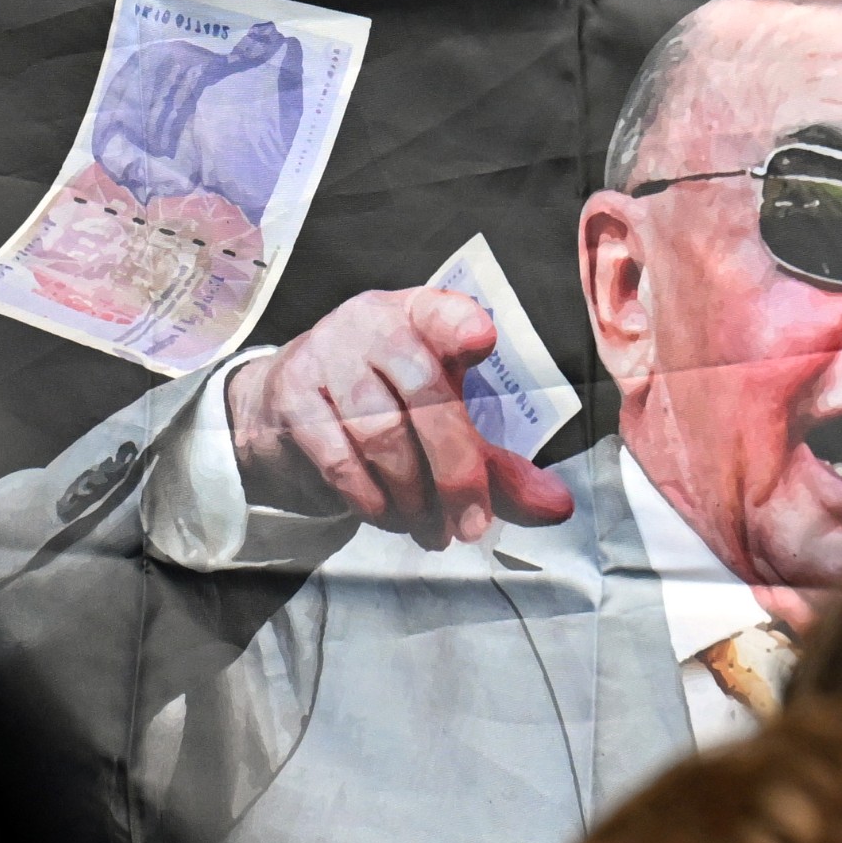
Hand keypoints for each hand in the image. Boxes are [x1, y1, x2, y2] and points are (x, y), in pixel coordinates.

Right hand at [222, 287, 574, 544]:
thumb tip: (558, 507)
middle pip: (425, 393)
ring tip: (434, 531)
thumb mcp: (445, 419)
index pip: (443, 311)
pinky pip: (338, 458)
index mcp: (422, 316)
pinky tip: (389, 518)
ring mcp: (327, 357)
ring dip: (414, 495)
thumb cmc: (386, 405)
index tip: (483, 341)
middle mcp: (373, 325)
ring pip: (382, 433)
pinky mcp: (292, 398)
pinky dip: (371, 498)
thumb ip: (499, 464)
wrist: (282, 411)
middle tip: (474, 525)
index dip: (460, 324)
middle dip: (457, 467)